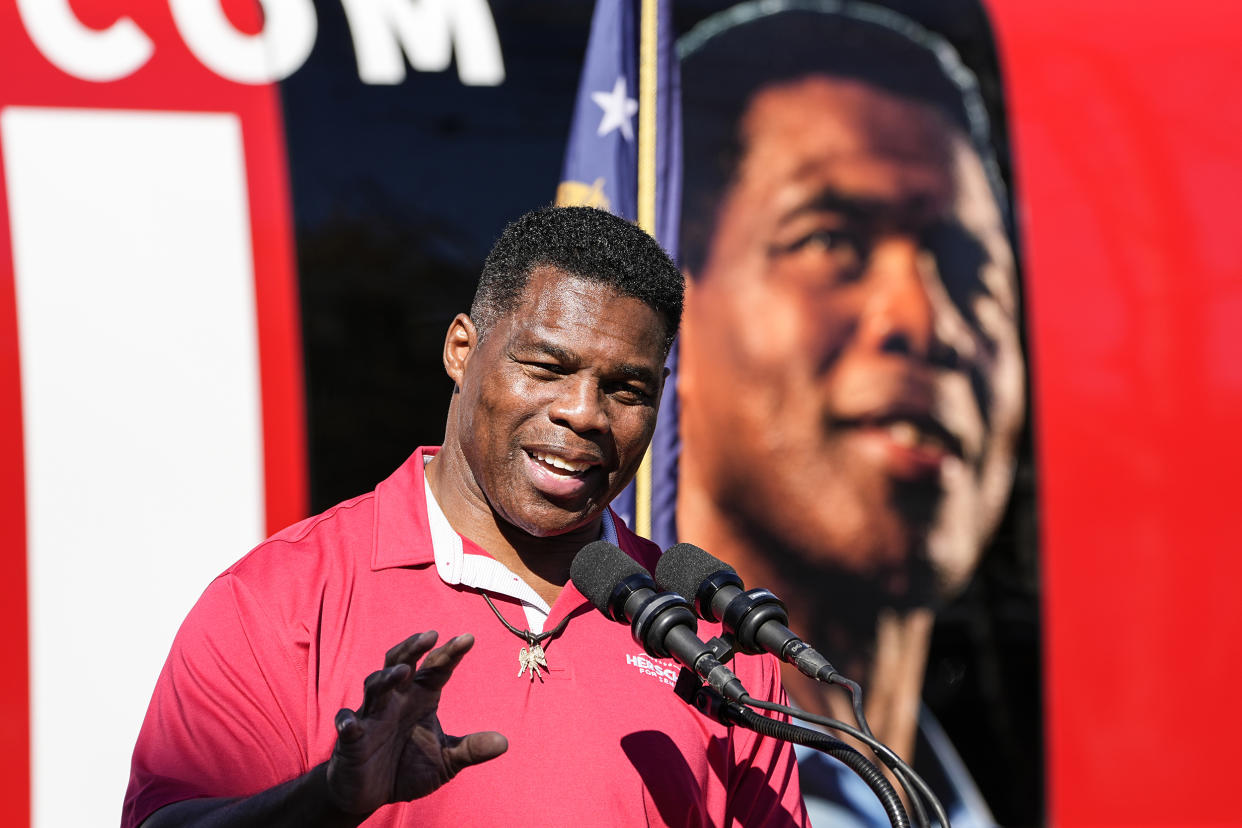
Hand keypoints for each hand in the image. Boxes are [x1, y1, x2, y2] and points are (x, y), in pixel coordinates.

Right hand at [325, 631, 507, 814]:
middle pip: (401, 663)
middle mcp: (396, 700)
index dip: (450, 653)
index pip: (436, 669)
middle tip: (430, 635)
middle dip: (413, 648)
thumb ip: (471, 749)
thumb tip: (504, 742)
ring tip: (403, 671)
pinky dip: (348, 723)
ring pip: (375, 687)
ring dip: (387, 678)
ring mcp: (372, 717)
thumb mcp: (446, 761)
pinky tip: (352, 724)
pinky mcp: (352, 740)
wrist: (371, 795)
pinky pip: (348, 726)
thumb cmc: (408, 769)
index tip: (469, 638)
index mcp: (420, 698)